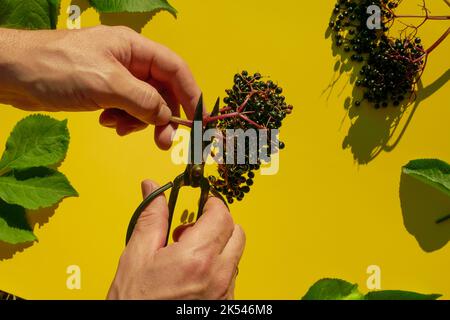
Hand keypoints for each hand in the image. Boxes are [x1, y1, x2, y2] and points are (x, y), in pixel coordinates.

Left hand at [0, 26, 200, 148]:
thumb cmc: (59, 68)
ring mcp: (116, 77)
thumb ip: (144, 101)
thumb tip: (167, 118)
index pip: (175, 69)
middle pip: (161, 91)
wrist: (12, 74)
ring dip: (138, 121)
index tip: (197, 121)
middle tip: (162, 142)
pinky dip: (121, 120)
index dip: (190, 94)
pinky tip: (106, 122)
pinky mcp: (104, 91)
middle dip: (162, 116)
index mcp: (135, 48)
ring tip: (118, 127)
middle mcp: (130, 61)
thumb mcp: (108, 84)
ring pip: (144, 104)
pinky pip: (126, 109)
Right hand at [107, 180, 245, 299]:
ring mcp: (224, 294)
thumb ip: (152, 217)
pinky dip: (219, 267)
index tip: (203, 201)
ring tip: (189, 254)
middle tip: (193, 228)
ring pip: (235, 255)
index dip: (213, 203)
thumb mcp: (137, 255)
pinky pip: (231, 276)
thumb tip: (153, 188)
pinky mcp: (224, 305)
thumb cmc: (134, 302)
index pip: (223, 216)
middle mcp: (218, 277)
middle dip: (218, 223)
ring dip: (219, 246)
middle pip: (236, 233)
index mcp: (197, 259)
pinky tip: (194, 273)